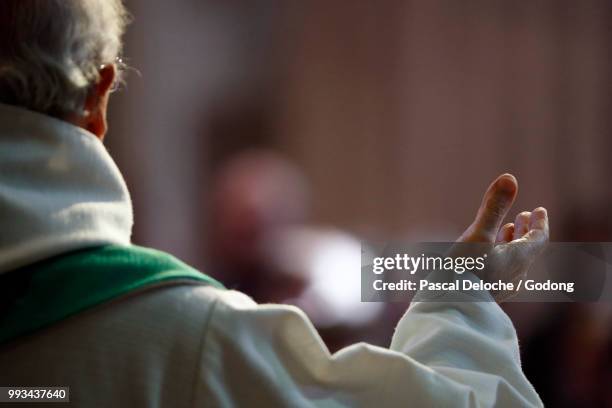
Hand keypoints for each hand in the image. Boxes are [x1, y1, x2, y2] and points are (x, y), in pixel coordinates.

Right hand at [458, 174, 548, 301]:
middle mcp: (514, 275)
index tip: (538, 209)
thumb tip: (510, 177)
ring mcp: (500, 288)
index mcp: (518, 260)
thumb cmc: (464, 271)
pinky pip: (500, 271)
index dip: (540, 223)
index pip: (539, 239)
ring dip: (511, 243)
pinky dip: (499, 256)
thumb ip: (494, 207)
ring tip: (506, 231)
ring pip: (513, 261)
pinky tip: (485, 256)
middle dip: (525, 231)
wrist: (448, 309)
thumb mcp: (478, 234)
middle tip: (523, 216)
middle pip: (527, 250)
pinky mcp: (485, 294)